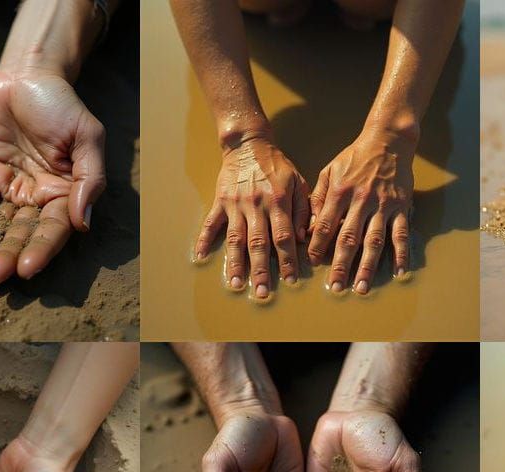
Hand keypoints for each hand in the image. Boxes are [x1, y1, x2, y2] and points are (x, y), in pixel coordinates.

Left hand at [0, 69, 105, 282]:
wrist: (28, 73)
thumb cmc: (63, 104)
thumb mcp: (87, 136)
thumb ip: (90, 178)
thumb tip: (84, 222)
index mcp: (67, 195)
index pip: (54, 230)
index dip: (41, 251)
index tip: (27, 270)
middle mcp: (40, 200)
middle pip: (24, 235)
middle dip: (10, 257)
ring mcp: (14, 190)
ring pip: (0, 226)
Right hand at [195, 134, 309, 298]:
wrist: (249, 144)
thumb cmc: (277, 167)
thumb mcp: (298, 183)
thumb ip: (303, 210)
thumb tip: (302, 238)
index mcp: (277, 202)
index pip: (284, 237)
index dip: (287, 260)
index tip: (290, 280)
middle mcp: (256, 205)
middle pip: (259, 243)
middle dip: (260, 270)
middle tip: (261, 293)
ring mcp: (236, 205)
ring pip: (236, 238)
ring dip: (235, 263)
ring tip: (234, 284)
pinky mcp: (220, 202)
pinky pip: (211, 223)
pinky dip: (205, 239)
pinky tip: (201, 257)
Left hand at [307, 126, 413, 293]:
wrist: (388, 139)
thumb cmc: (355, 157)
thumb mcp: (329, 170)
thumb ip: (318, 198)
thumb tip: (307, 227)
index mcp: (340, 191)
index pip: (325, 224)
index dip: (318, 245)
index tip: (313, 263)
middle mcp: (361, 200)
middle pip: (348, 238)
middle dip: (341, 265)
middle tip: (335, 287)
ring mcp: (383, 205)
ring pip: (374, 240)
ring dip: (367, 266)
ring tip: (362, 287)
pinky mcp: (401, 207)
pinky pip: (400, 233)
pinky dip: (401, 253)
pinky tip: (399, 272)